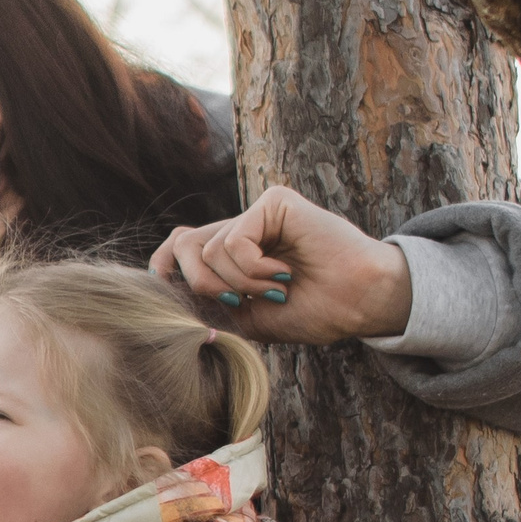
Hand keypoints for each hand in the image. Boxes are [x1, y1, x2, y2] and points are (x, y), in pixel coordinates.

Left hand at [150, 183, 413, 346]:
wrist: (357, 304)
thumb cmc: (312, 311)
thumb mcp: (247, 318)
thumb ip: (209, 306)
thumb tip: (166, 300)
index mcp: (231, 255)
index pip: (176, 248)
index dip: (163, 269)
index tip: (169, 295)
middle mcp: (240, 230)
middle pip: (181, 244)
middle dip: (200, 286)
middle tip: (238, 303)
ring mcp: (256, 214)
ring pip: (208, 251)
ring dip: (241, 284)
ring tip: (277, 287)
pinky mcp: (273, 202)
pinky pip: (234, 241)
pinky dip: (253, 269)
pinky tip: (283, 272)